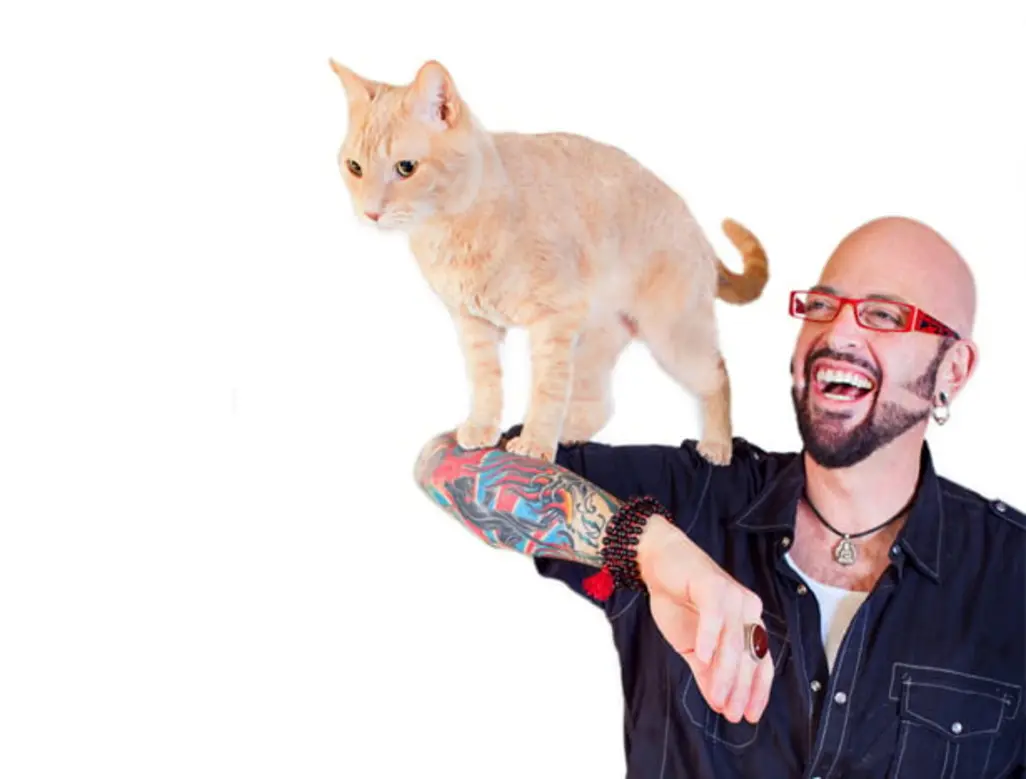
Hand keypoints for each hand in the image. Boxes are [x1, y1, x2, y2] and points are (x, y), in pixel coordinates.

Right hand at [638, 516, 773, 723]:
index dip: (757, 690)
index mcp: (748, 623)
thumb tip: (718, 702)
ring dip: (726, 672)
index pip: (761, 661)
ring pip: (734, 640)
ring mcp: (732, 595)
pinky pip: (715, 615)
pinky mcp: (712, 584)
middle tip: (731, 712)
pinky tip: (702, 657)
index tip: (749, 714)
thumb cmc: (678, 599)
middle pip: (750, 654)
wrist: (658, 560)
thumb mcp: (692, 645)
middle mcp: (748, 609)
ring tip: (717, 695)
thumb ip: (706, 672)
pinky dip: (710, 637)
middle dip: (741, 688)